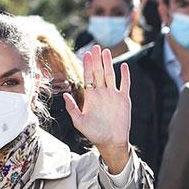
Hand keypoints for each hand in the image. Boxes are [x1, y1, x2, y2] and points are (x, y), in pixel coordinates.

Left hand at [65, 45, 132, 172]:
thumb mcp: (79, 121)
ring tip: (106, 51)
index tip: (86, 53)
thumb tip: (64, 95)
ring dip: (109, 63)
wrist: (110, 141)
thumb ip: (72, 108)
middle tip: (96, 46)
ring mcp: (113, 95)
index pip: (88, 76)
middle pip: (99, 72)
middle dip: (97, 60)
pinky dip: (125, 75)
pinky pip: (125, 84)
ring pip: (111, 75)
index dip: (87, 65)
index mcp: (90, 96)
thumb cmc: (94, 133)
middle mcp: (102, 93)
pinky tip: (123, 66)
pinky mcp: (124, 99)